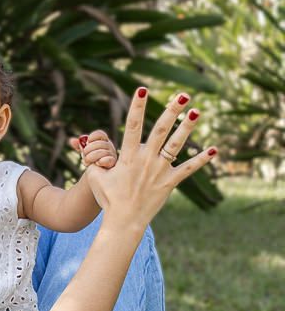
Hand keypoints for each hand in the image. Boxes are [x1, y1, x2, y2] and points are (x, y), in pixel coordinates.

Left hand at [69, 129, 116, 168]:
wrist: (96, 174)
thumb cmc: (91, 160)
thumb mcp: (85, 152)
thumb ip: (79, 146)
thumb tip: (72, 140)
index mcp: (103, 141)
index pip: (100, 134)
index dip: (93, 136)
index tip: (87, 141)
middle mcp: (109, 147)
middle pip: (100, 143)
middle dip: (89, 148)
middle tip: (84, 153)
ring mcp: (112, 155)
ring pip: (102, 151)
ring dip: (92, 156)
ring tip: (86, 162)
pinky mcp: (112, 163)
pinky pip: (108, 160)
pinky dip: (101, 161)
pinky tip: (96, 164)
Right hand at [86, 93, 214, 225]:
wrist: (124, 221)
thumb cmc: (109, 199)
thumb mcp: (96, 177)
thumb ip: (97, 160)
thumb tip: (98, 150)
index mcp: (128, 156)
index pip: (132, 126)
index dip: (137, 107)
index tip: (142, 90)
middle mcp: (146, 160)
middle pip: (160, 130)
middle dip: (171, 110)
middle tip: (182, 94)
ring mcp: (160, 171)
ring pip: (176, 144)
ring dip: (187, 127)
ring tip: (196, 111)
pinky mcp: (169, 183)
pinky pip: (188, 169)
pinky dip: (201, 160)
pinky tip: (214, 150)